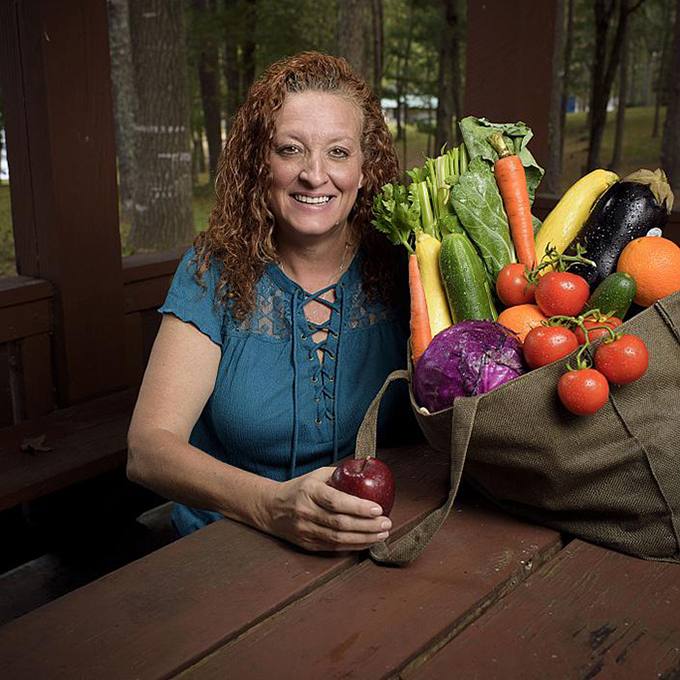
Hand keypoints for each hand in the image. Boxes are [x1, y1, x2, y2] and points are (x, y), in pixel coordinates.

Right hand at [262, 467, 391, 551]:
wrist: (271, 508)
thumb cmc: (300, 488)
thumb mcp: (317, 475)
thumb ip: (340, 475)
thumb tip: (368, 471)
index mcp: (309, 491)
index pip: (336, 501)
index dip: (359, 507)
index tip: (378, 508)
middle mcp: (306, 511)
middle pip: (340, 523)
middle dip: (367, 525)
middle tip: (386, 523)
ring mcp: (305, 530)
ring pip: (339, 538)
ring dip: (364, 538)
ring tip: (382, 534)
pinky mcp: (307, 544)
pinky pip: (334, 547)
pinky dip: (353, 545)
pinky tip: (367, 541)